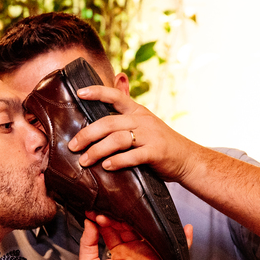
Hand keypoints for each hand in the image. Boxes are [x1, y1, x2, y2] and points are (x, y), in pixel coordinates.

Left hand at [66, 85, 201, 182]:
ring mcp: (150, 135)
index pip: (115, 96)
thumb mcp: (143, 125)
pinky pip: (132, 156)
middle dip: (87, 134)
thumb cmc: (158, 144)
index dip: (97, 92)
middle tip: (72, 146)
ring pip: (117, 139)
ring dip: (97, 151)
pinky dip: (117, 161)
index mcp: (137, 111)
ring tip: (84, 161)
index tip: (79, 93)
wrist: (187, 159)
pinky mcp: (156, 152)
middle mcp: (143, 120)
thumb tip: (97, 121)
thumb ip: (124, 120)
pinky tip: (106, 167)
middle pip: (109, 123)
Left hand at [79, 212, 190, 259]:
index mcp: (115, 250)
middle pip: (127, 226)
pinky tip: (186, 229)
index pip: (110, 228)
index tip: (95, 212)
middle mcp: (130, 250)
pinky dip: (182, 240)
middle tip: (108, 212)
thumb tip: (88, 223)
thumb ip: (87, 242)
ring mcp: (144, 253)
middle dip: (117, 217)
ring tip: (128, 213)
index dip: (103, 219)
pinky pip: (169, 249)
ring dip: (139, 221)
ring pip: (145, 232)